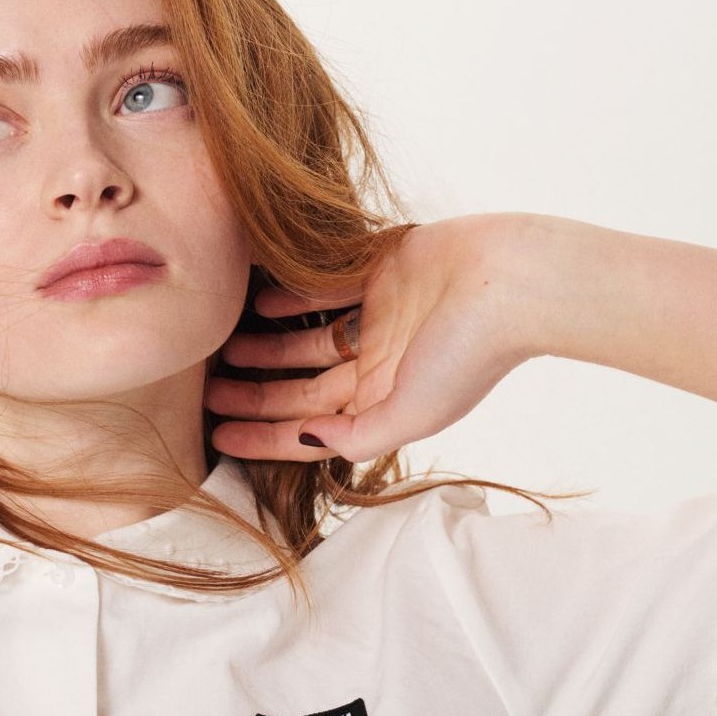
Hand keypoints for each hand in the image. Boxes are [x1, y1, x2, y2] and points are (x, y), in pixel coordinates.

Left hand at [205, 214, 530, 463]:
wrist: (511, 282)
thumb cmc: (469, 354)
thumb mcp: (413, 413)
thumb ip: (359, 434)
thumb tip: (308, 441)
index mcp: (385, 403)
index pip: (310, 428)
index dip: (262, 436)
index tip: (216, 438)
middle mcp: (378, 365)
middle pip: (300, 387)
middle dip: (253, 394)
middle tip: (204, 394)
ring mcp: (378, 319)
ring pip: (306, 340)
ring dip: (264, 346)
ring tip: (221, 350)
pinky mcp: (380, 274)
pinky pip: (324, 289)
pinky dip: (291, 296)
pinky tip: (258, 303)